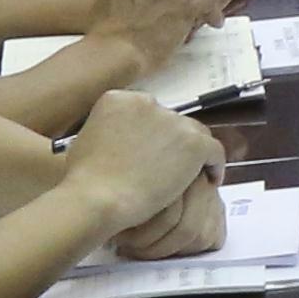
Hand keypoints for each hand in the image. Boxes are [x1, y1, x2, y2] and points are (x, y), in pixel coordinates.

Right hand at [68, 89, 218, 239]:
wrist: (97, 198)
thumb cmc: (83, 179)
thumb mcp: (87, 140)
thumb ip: (108, 131)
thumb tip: (119, 139)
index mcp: (120, 99)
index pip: (149, 113)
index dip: (155, 134)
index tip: (155, 151)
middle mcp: (149, 102)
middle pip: (173, 122)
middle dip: (174, 143)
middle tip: (173, 166)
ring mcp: (174, 121)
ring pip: (195, 134)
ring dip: (194, 153)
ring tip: (194, 175)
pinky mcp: (194, 143)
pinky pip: (214, 151)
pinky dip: (215, 165)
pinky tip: (212, 179)